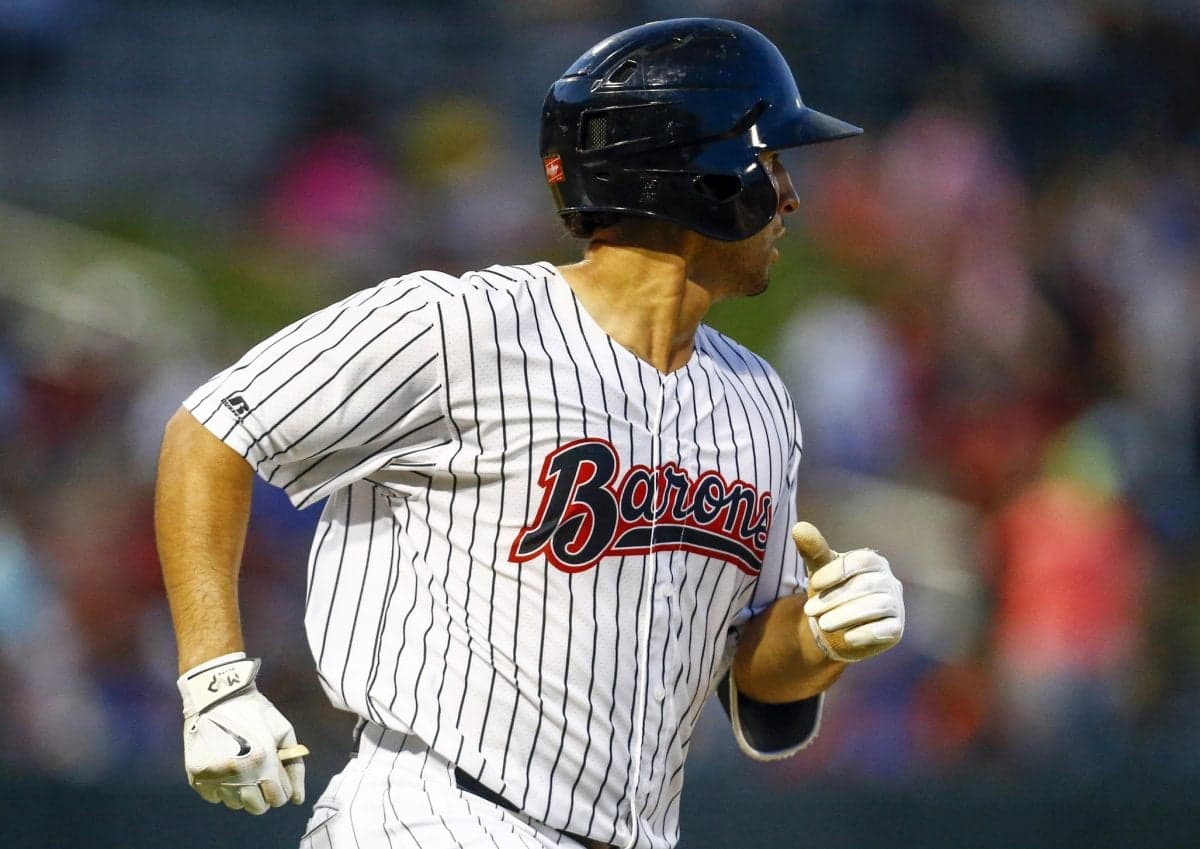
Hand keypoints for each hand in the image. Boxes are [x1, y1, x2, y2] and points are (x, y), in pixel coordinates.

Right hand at [177, 653, 306, 813]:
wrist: (217, 695)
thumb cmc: (255, 711)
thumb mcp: (283, 731)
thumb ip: (294, 766)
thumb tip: (297, 799)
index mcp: (263, 763)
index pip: (279, 798)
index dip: (283, 789)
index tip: (279, 777)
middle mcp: (238, 775)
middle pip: (258, 808)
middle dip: (265, 795)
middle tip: (262, 775)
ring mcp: (214, 778)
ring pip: (236, 805)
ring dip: (243, 792)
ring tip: (243, 769)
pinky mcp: (196, 777)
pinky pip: (215, 797)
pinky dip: (223, 788)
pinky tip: (226, 768)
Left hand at [792, 522, 903, 661]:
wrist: (836, 626)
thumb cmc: (830, 591)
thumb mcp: (819, 570)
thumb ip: (813, 549)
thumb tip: (799, 528)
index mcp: (874, 562)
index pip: (860, 561)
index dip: (836, 572)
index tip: (814, 584)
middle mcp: (889, 581)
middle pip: (866, 586)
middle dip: (835, 598)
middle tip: (809, 611)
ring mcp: (896, 605)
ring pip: (876, 607)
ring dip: (846, 616)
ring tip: (823, 624)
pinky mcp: (896, 629)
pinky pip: (885, 630)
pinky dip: (864, 634)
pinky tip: (846, 637)